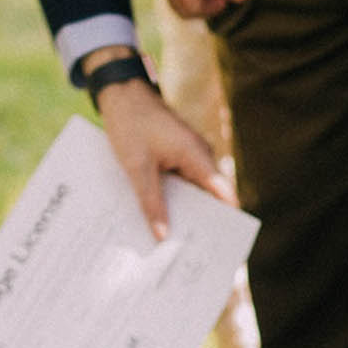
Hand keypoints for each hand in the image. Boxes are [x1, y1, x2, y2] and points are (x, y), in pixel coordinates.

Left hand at [90, 76, 233, 236]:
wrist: (121, 93)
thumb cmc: (130, 124)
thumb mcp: (137, 167)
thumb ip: (151, 203)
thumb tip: (163, 235)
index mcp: (196, 155)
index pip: (224, 194)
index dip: (226, 221)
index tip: (221, 245)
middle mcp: (200, 155)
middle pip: (210, 197)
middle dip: (201, 223)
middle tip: (189, 253)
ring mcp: (190, 155)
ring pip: (194, 191)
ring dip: (186, 211)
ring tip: (175, 241)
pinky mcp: (178, 155)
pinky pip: (182, 182)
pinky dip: (174, 198)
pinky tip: (162, 216)